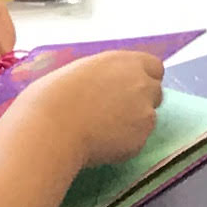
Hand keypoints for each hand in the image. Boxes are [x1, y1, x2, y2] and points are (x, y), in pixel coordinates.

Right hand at [12, 47, 164, 166]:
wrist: (52, 128)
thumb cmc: (51, 97)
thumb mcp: (78, 71)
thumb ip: (102, 76)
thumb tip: (102, 85)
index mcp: (124, 62)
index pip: (154, 66)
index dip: (143, 78)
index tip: (128, 88)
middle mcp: (141, 84)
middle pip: (155, 92)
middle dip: (141, 100)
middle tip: (115, 111)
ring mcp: (145, 113)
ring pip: (148, 119)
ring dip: (133, 123)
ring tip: (101, 130)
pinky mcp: (141, 140)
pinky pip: (137, 141)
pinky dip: (124, 144)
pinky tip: (100, 144)